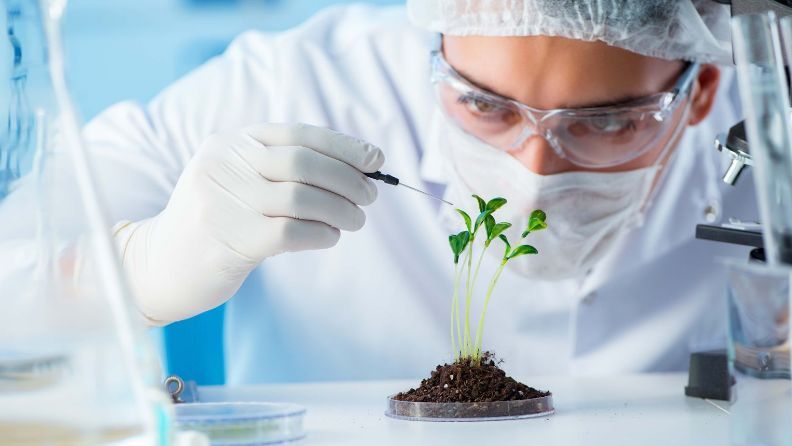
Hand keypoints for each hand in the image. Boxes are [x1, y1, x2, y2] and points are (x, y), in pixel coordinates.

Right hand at [114, 123, 383, 323]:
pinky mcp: (230, 240)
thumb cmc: (216, 220)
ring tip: (355, 220)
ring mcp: (224, 201)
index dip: (344, 146)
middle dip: (348, 178)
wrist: (159, 264)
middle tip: (369, 196)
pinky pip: (293, 232)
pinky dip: (322, 233)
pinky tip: (329, 237)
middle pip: (304, 163)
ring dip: (341, 209)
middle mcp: (225, 164)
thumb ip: (284, 168)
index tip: (375, 160)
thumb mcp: (239, 179)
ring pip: (303, 198)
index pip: (299, 134)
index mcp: (231, 142)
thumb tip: (356, 167)